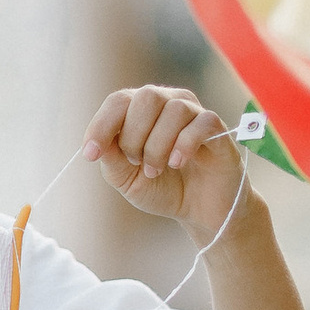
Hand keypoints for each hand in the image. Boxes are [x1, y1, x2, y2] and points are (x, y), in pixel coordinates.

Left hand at [86, 87, 251, 241]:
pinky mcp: (218, 130)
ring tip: (156, 170)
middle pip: (146, 97)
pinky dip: (184, 144)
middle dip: (134, 136)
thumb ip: (112, 159)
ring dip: (158, 146)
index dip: (102, 125)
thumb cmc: (163, 189)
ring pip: (174, 110)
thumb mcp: (127, 179)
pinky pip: (202, 122)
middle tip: (137, 164)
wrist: (200, 212)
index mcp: (142, 111)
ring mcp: (195, 114)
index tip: (91, 154)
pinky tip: (177, 163)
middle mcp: (169, 104)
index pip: (119, 101)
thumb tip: (100, 142)